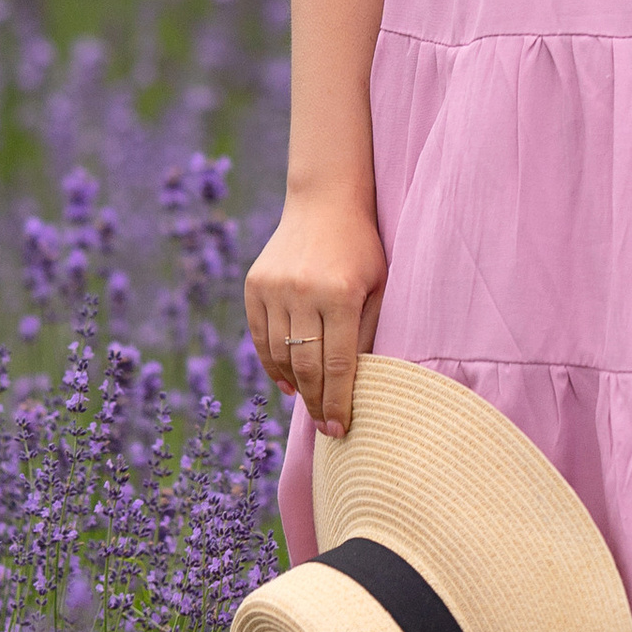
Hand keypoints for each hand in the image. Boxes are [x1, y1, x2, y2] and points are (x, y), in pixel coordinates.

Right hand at [244, 201, 385, 442]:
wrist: (324, 202)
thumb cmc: (361, 249)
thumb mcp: (378, 287)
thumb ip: (367, 333)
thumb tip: (354, 387)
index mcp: (341, 294)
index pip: (339, 364)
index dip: (339, 402)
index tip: (341, 429)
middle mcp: (303, 292)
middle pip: (307, 366)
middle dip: (317, 403)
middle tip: (327, 427)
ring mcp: (274, 288)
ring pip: (280, 356)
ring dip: (295, 387)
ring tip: (310, 405)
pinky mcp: (253, 284)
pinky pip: (261, 337)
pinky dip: (272, 364)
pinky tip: (287, 382)